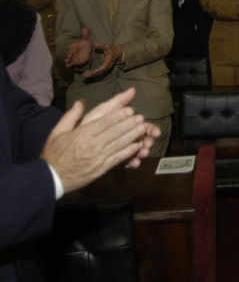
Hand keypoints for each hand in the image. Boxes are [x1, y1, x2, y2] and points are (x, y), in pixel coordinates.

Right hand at [40, 88, 160, 192]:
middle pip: (116, 131)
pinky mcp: (101, 168)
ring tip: (143, 128)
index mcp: (82, 134)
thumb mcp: (57, 131)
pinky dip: (129, 151)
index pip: (105, 121)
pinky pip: (118, 158)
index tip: (130, 110)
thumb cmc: (54, 153)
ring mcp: (98, 157)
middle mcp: (92, 144)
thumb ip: (70, 116)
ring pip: (120, 143)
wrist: (51, 178)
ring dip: (133, 135)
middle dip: (130, 123)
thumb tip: (80, 103)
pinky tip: (137, 146)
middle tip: (141, 117)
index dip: (120, 115)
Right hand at [64, 28, 91, 67]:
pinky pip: (72, 63)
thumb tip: (85, 28)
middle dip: (68, 56)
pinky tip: (68, 66)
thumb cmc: (86, 44)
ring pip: (69, 59)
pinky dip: (69, 64)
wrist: (88, 50)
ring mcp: (73, 57)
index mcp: (72, 46)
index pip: (70, 48)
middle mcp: (71, 52)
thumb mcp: (86, 40)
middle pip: (68, 54)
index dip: (70, 50)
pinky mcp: (75, 61)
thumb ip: (85, 35)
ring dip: (68, 61)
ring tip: (67, 63)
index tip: (71, 52)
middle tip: (69, 57)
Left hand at [82, 43, 122, 77]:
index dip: (98, 70)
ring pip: (99, 73)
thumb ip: (101, 45)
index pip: (103, 67)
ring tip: (85, 75)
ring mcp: (107, 67)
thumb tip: (95, 44)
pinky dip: (94, 73)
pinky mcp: (105, 68)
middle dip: (93, 74)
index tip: (92, 72)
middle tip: (85, 75)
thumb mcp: (107, 46)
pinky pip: (100, 72)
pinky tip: (89, 73)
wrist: (119, 52)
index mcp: (108, 61)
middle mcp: (108, 66)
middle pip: (100, 72)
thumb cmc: (112, 49)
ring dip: (92, 74)